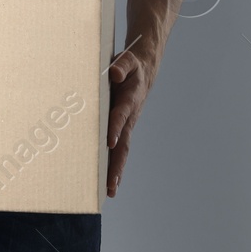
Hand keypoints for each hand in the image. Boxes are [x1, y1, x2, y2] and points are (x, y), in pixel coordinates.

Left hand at [105, 44, 155, 197]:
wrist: (143, 70)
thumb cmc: (131, 65)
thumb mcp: (127, 60)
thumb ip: (122, 65)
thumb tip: (115, 73)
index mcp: (128, 100)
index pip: (120, 115)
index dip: (115, 127)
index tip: (109, 141)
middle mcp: (129, 117)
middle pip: (123, 144)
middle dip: (116, 164)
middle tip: (110, 185)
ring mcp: (126, 125)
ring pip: (121, 151)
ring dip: (115, 170)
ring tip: (109, 191)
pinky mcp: (122, 128)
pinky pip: (118, 148)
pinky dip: (114, 164)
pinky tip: (107, 181)